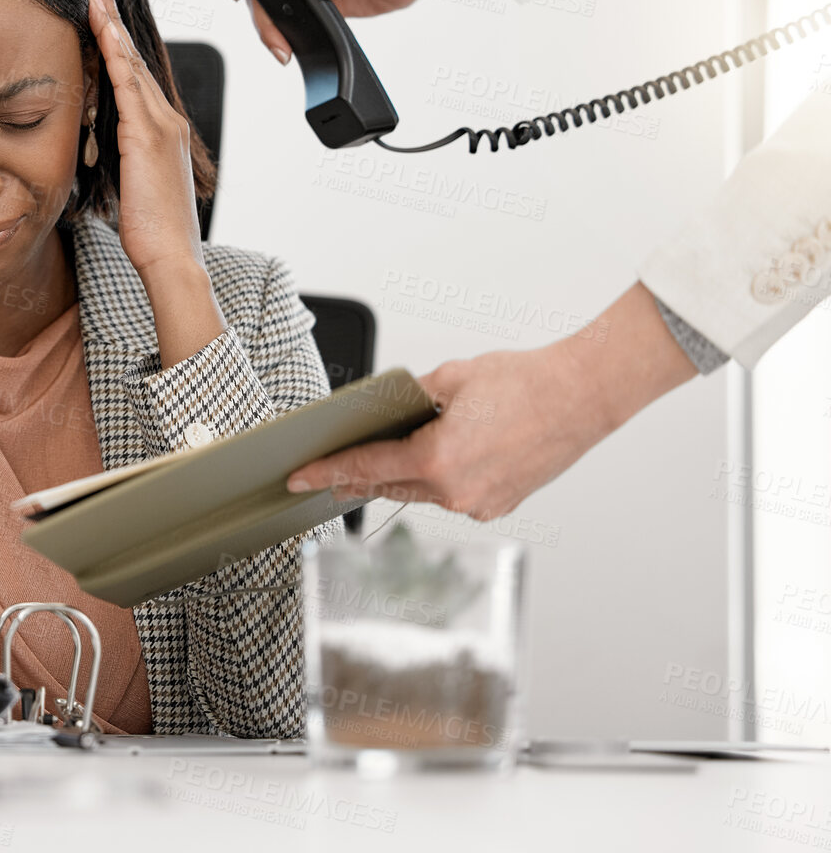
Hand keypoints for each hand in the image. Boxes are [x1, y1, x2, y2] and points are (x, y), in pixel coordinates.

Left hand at [87, 0, 223, 367]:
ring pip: (133, 65)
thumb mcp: (133, 186)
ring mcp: (160, 128)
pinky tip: (104, 32)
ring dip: (113, 27)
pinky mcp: (147, 139)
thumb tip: (102, 147)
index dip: (119, 43)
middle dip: (116, 21)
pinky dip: (117, 56)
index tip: (102, 14)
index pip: (136, 77)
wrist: (171, 258)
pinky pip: (130, 87)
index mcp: (162, 132)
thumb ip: (122, 160)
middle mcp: (166, 122)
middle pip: (137, 60)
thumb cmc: (151, 231)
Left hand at [285, 284, 695, 518]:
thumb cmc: (525, 381)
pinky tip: (434, 459)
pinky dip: (437, 479)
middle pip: (389, 485)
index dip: (325, 472)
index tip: (298, 479)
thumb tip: (381, 411)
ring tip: (380, 457)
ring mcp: (480, 503)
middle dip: (357, 476)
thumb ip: (407, 399)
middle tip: (325, 471)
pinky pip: (452, 495)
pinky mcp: (499, 504)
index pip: (365, 468)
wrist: (584, 395)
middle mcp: (456, 492)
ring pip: (421, 492)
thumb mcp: (450, 379)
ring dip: (401, 476)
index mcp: (437, 460)